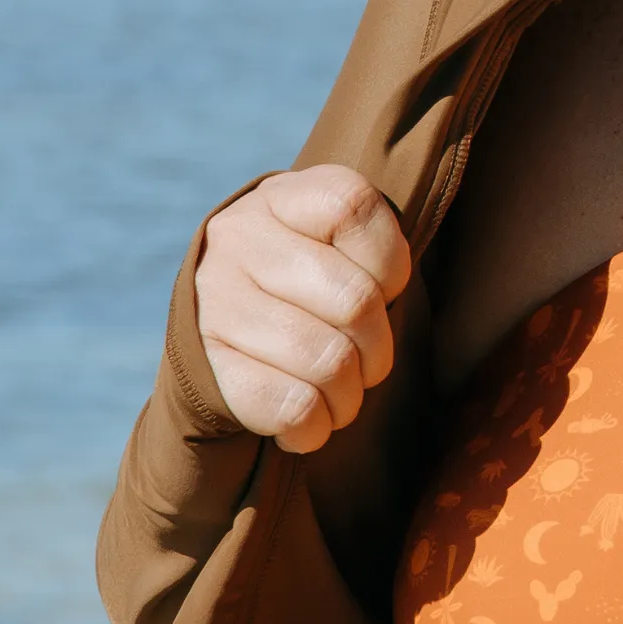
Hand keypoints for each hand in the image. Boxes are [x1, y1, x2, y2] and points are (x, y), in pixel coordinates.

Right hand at [193, 165, 411, 451]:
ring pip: (327, 361)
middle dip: (379, 349)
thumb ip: (373, 250)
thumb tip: (417, 294)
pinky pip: (291, 406)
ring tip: (341, 394)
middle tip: (368, 364)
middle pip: (356, 301)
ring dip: (350, 396)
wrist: (215, 333)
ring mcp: (216, 301)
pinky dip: (315, 426)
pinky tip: (310, 418)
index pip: (354, 209)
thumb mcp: (335, 246)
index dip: (391, 263)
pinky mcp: (205, 365)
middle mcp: (239, 238)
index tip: (385, 289)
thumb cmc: (306, 287)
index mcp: (282, 197)